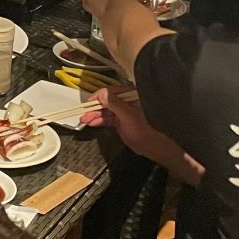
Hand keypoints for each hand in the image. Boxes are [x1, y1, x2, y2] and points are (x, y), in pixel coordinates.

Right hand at [82, 87, 203, 183]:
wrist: (155, 147)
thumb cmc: (147, 131)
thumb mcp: (128, 116)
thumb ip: (114, 104)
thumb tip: (102, 94)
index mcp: (131, 96)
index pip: (110, 92)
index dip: (98, 97)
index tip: (88, 103)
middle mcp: (127, 102)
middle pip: (106, 101)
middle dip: (94, 108)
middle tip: (83, 114)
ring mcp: (124, 112)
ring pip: (106, 110)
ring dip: (95, 115)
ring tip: (84, 120)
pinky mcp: (122, 121)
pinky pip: (108, 118)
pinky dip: (100, 120)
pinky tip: (92, 123)